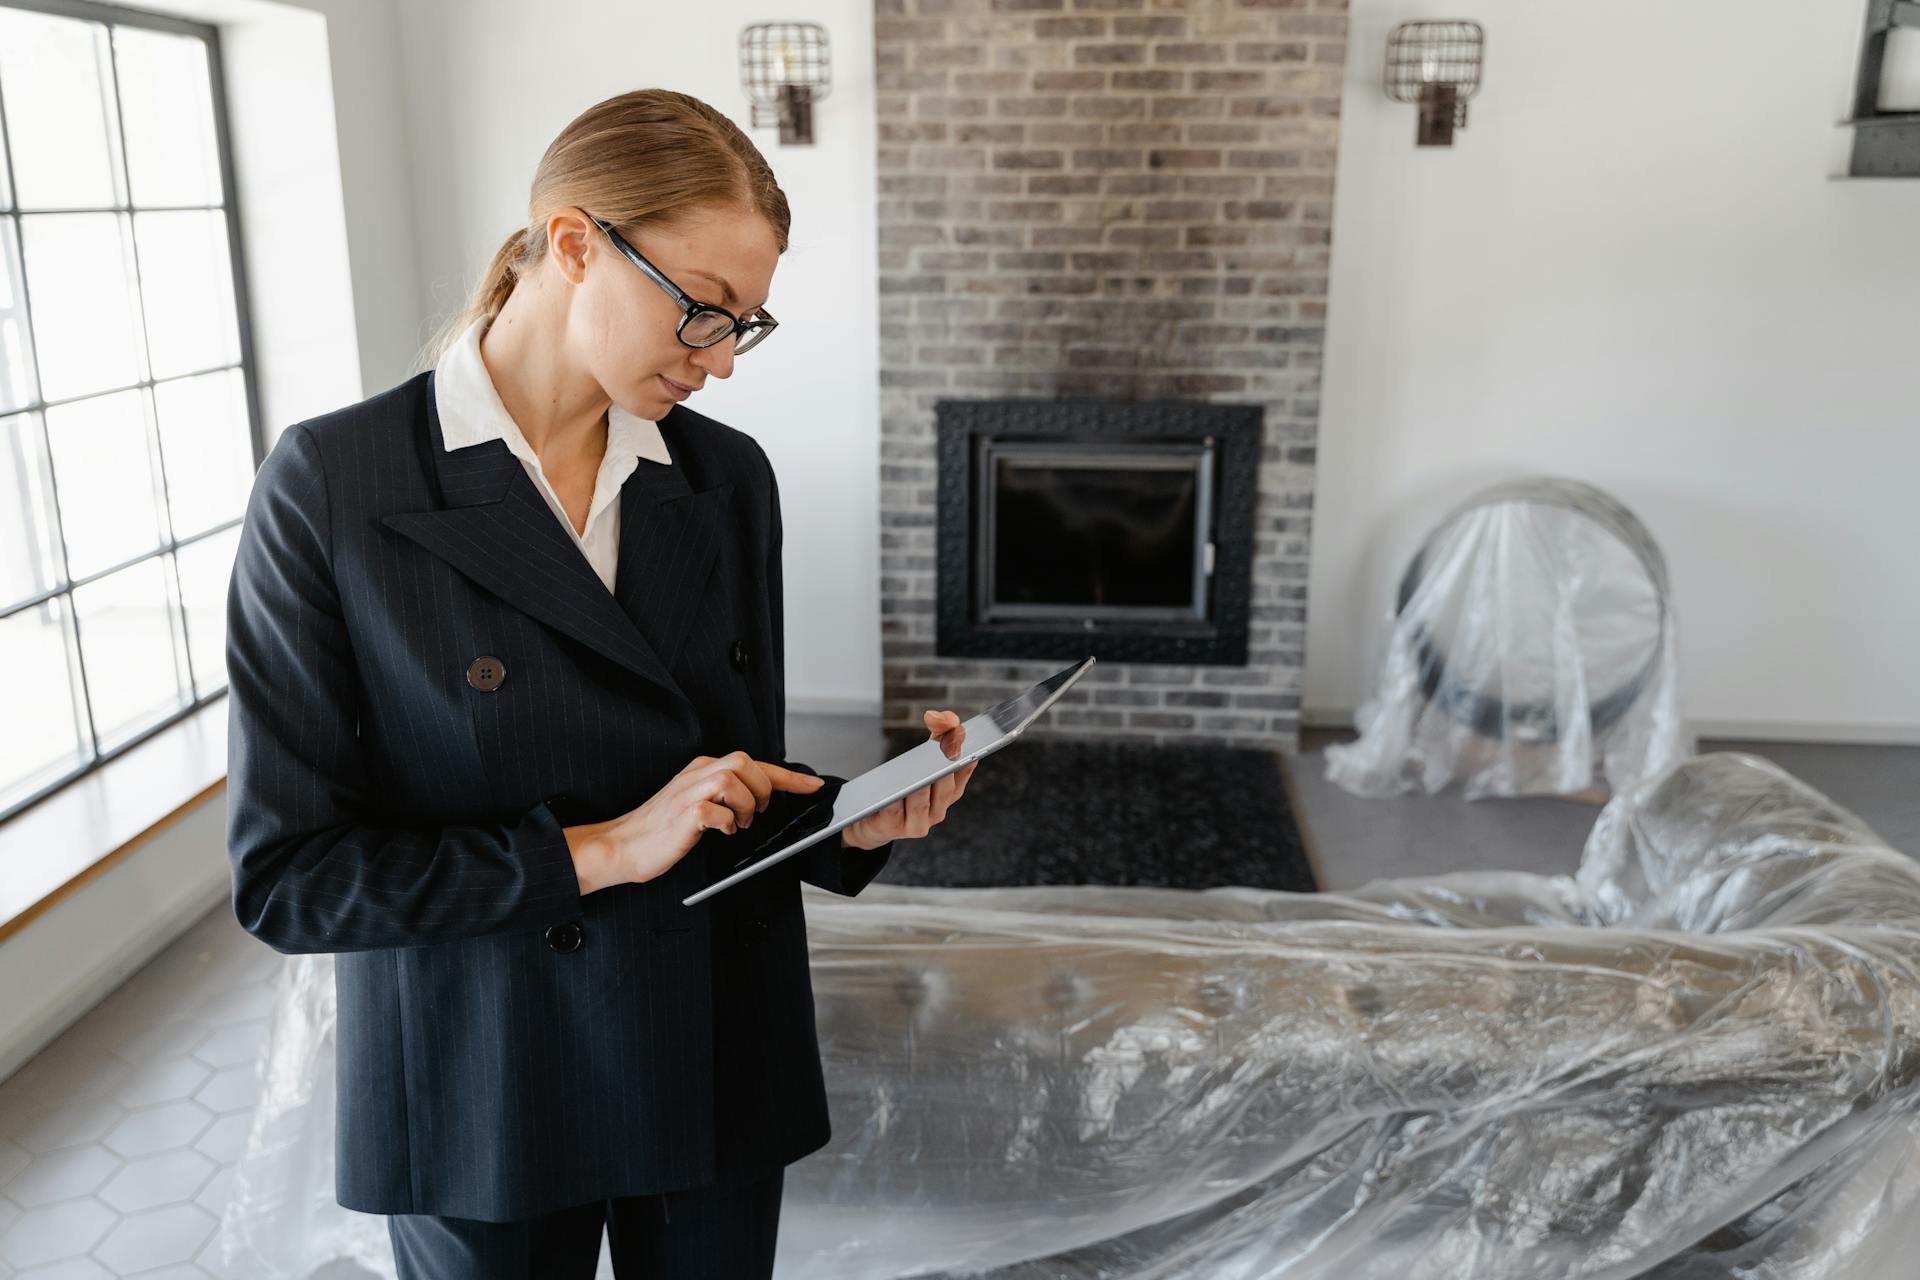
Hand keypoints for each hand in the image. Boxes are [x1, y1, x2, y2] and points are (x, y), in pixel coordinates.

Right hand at [568, 752, 826, 890]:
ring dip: (746, 806)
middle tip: (757, 813)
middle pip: (746, 762)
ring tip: (737, 824)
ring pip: (735, 780)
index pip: (753, 763)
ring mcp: (689, 792)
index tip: (813, 785)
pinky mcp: (685, 814)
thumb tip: (760, 799)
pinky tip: (720, 832)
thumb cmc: (660, 830)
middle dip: (763, 788)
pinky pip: (718, 810)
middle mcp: (697, 774)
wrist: (622, 845)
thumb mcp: (696, 804)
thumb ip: (723, 795)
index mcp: (702, 770)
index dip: (788, 775)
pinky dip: (727, 823)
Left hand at [840, 709, 977, 850]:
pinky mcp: (893, 828)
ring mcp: (916, 824)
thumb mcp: (919, 762)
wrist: (871, 819)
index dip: (965, 757)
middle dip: (943, 769)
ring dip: (919, 787)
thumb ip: (934, 739)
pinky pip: (893, 812)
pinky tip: (889, 788)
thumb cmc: (900, 787)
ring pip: (920, 803)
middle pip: (944, 790)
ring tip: (917, 771)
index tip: (963, 740)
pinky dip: (893, 799)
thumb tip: (939, 718)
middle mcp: (937, 812)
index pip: (962, 773)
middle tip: (942, 750)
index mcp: (948, 794)